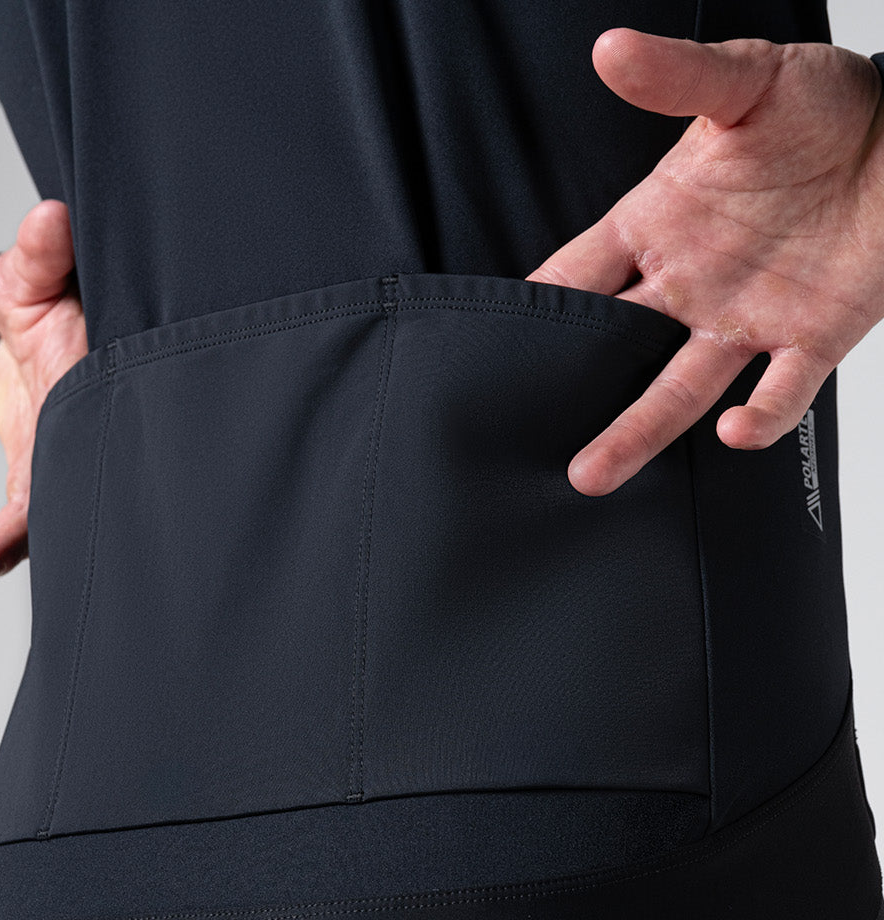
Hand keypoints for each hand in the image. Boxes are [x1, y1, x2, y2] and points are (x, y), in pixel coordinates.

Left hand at [0, 198, 86, 595]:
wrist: (42, 336)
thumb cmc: (58, 309)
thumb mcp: (38, 280)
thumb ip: (44, 256)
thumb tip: (49, 217)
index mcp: (100, 402)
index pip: (115, 432)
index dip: (106, 464)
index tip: (78, 483)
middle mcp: (85, 449)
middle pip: (84, 498)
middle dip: (49, 528)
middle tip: (0, 555)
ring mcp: (59, 478)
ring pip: (41, 530)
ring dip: (1, 553)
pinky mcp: (30, 493)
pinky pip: (7, 536)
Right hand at [527, 30, 883, 495]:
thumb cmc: (822, 104)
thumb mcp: (744, 79)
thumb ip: (677, 74)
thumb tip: (612, 50)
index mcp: (660, 227)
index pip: (578, 278)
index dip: (538, 311)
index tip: (494, 350)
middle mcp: (692, 284)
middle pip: (616, 351)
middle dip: (573, 393)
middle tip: (531, 434)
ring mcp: (747, 318)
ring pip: (679, 390)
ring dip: (639, 433)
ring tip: (594, 473)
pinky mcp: (809, 339)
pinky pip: (780, 393)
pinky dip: (762, 418)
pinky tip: (737, 432)